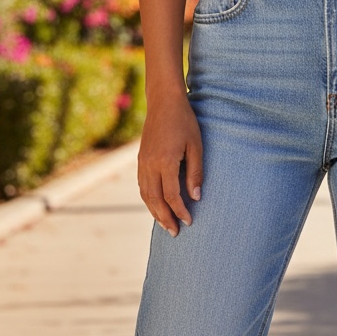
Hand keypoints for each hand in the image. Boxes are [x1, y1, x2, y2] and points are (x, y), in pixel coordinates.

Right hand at [137, 92, 202, 236]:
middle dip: (166, 218)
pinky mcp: (140, 160)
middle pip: (156, 200)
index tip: (190, 221)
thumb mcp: (196, 145)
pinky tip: (156, 205)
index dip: (181, 211)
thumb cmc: (184, 121)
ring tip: (166, 225)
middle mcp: (150, 165)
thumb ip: (195, 172)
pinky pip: (142, 186)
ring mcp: (142, 162)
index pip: (172, 195)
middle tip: (175, 233)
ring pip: (146, 195)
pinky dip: (148, 200)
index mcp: (165, 161)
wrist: (163, 102)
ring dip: (155, 212)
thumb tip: (196, 197)